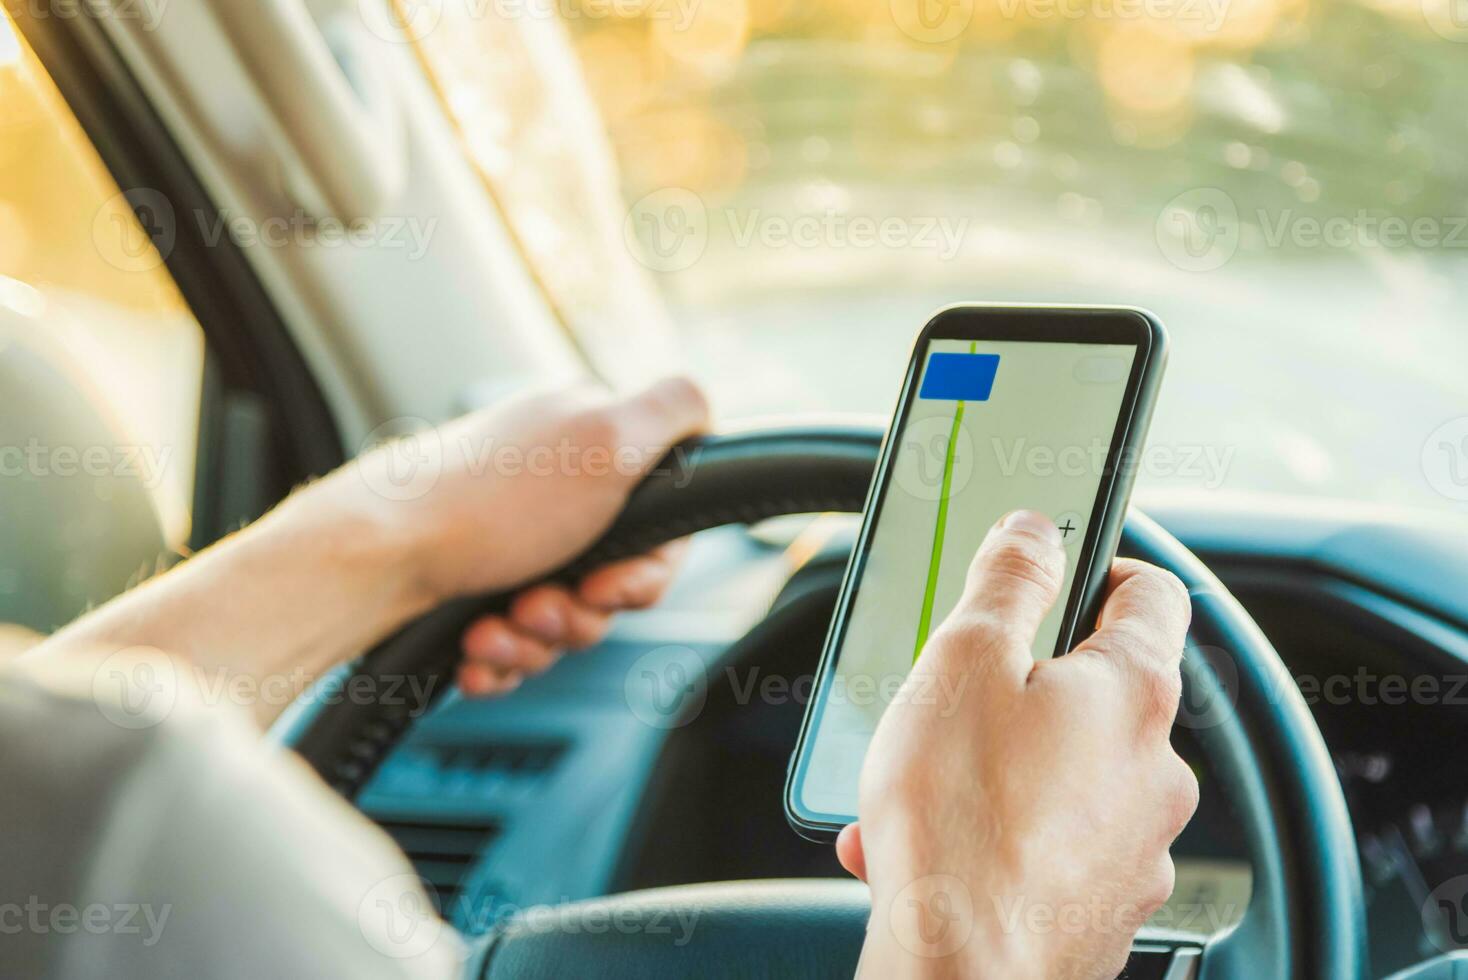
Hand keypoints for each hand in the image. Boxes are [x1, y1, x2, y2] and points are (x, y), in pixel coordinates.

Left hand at [348, 377, 709, 695]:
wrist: (366, 563)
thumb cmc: (485, 506)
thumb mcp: (604, 438)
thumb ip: (673, 411)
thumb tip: (705, 404)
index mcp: (585, 444)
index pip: (662, 526)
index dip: (649, 571)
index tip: (613, 586)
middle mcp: (549, 490)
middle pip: (614, 583)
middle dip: (584, 613)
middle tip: (541, 606)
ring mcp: (507, 544)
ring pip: (564, 622)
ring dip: (537, 641)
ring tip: (493, 630)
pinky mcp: (468, 591)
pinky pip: (514, 647)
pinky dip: (500, 659)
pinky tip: (474, 655)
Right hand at [844, 511, 1196, 979]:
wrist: (962, 970)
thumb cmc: (960, 823)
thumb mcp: (964, 660)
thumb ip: (1008, 579)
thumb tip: (1035, 530)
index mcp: (1134, 692)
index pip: (1153, 591)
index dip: (1102, 564)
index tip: (1056, 567)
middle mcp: (1155, 768)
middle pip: (1099, 688)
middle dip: (1023, 682)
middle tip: (955, 691)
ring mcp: (1135, 844)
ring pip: (1067, 771)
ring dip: (1000, 763)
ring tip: (925, 782)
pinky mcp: (1103, 902)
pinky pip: (1053, 839)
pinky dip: (1001, 828)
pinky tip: (934, 841)